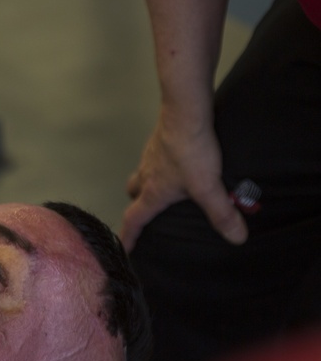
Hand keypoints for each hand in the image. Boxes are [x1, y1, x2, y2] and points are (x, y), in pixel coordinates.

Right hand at [121, 113, 246, 250]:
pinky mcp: (161, 139)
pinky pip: (155, 157)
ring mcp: (151, 155)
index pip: (134, 219)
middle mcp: (147, 174)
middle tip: (149, 209)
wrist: (185, 112)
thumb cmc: (191, 152)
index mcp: (153, 192)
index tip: (123, 247)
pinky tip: (180, 162)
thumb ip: (222, 214)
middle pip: (133, 193)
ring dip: (149, 181)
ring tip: (168, 185)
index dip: (129, 236)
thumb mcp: (208, 187)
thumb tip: (237, 239)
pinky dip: (162, 164)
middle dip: (138, 203)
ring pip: (142, 173)